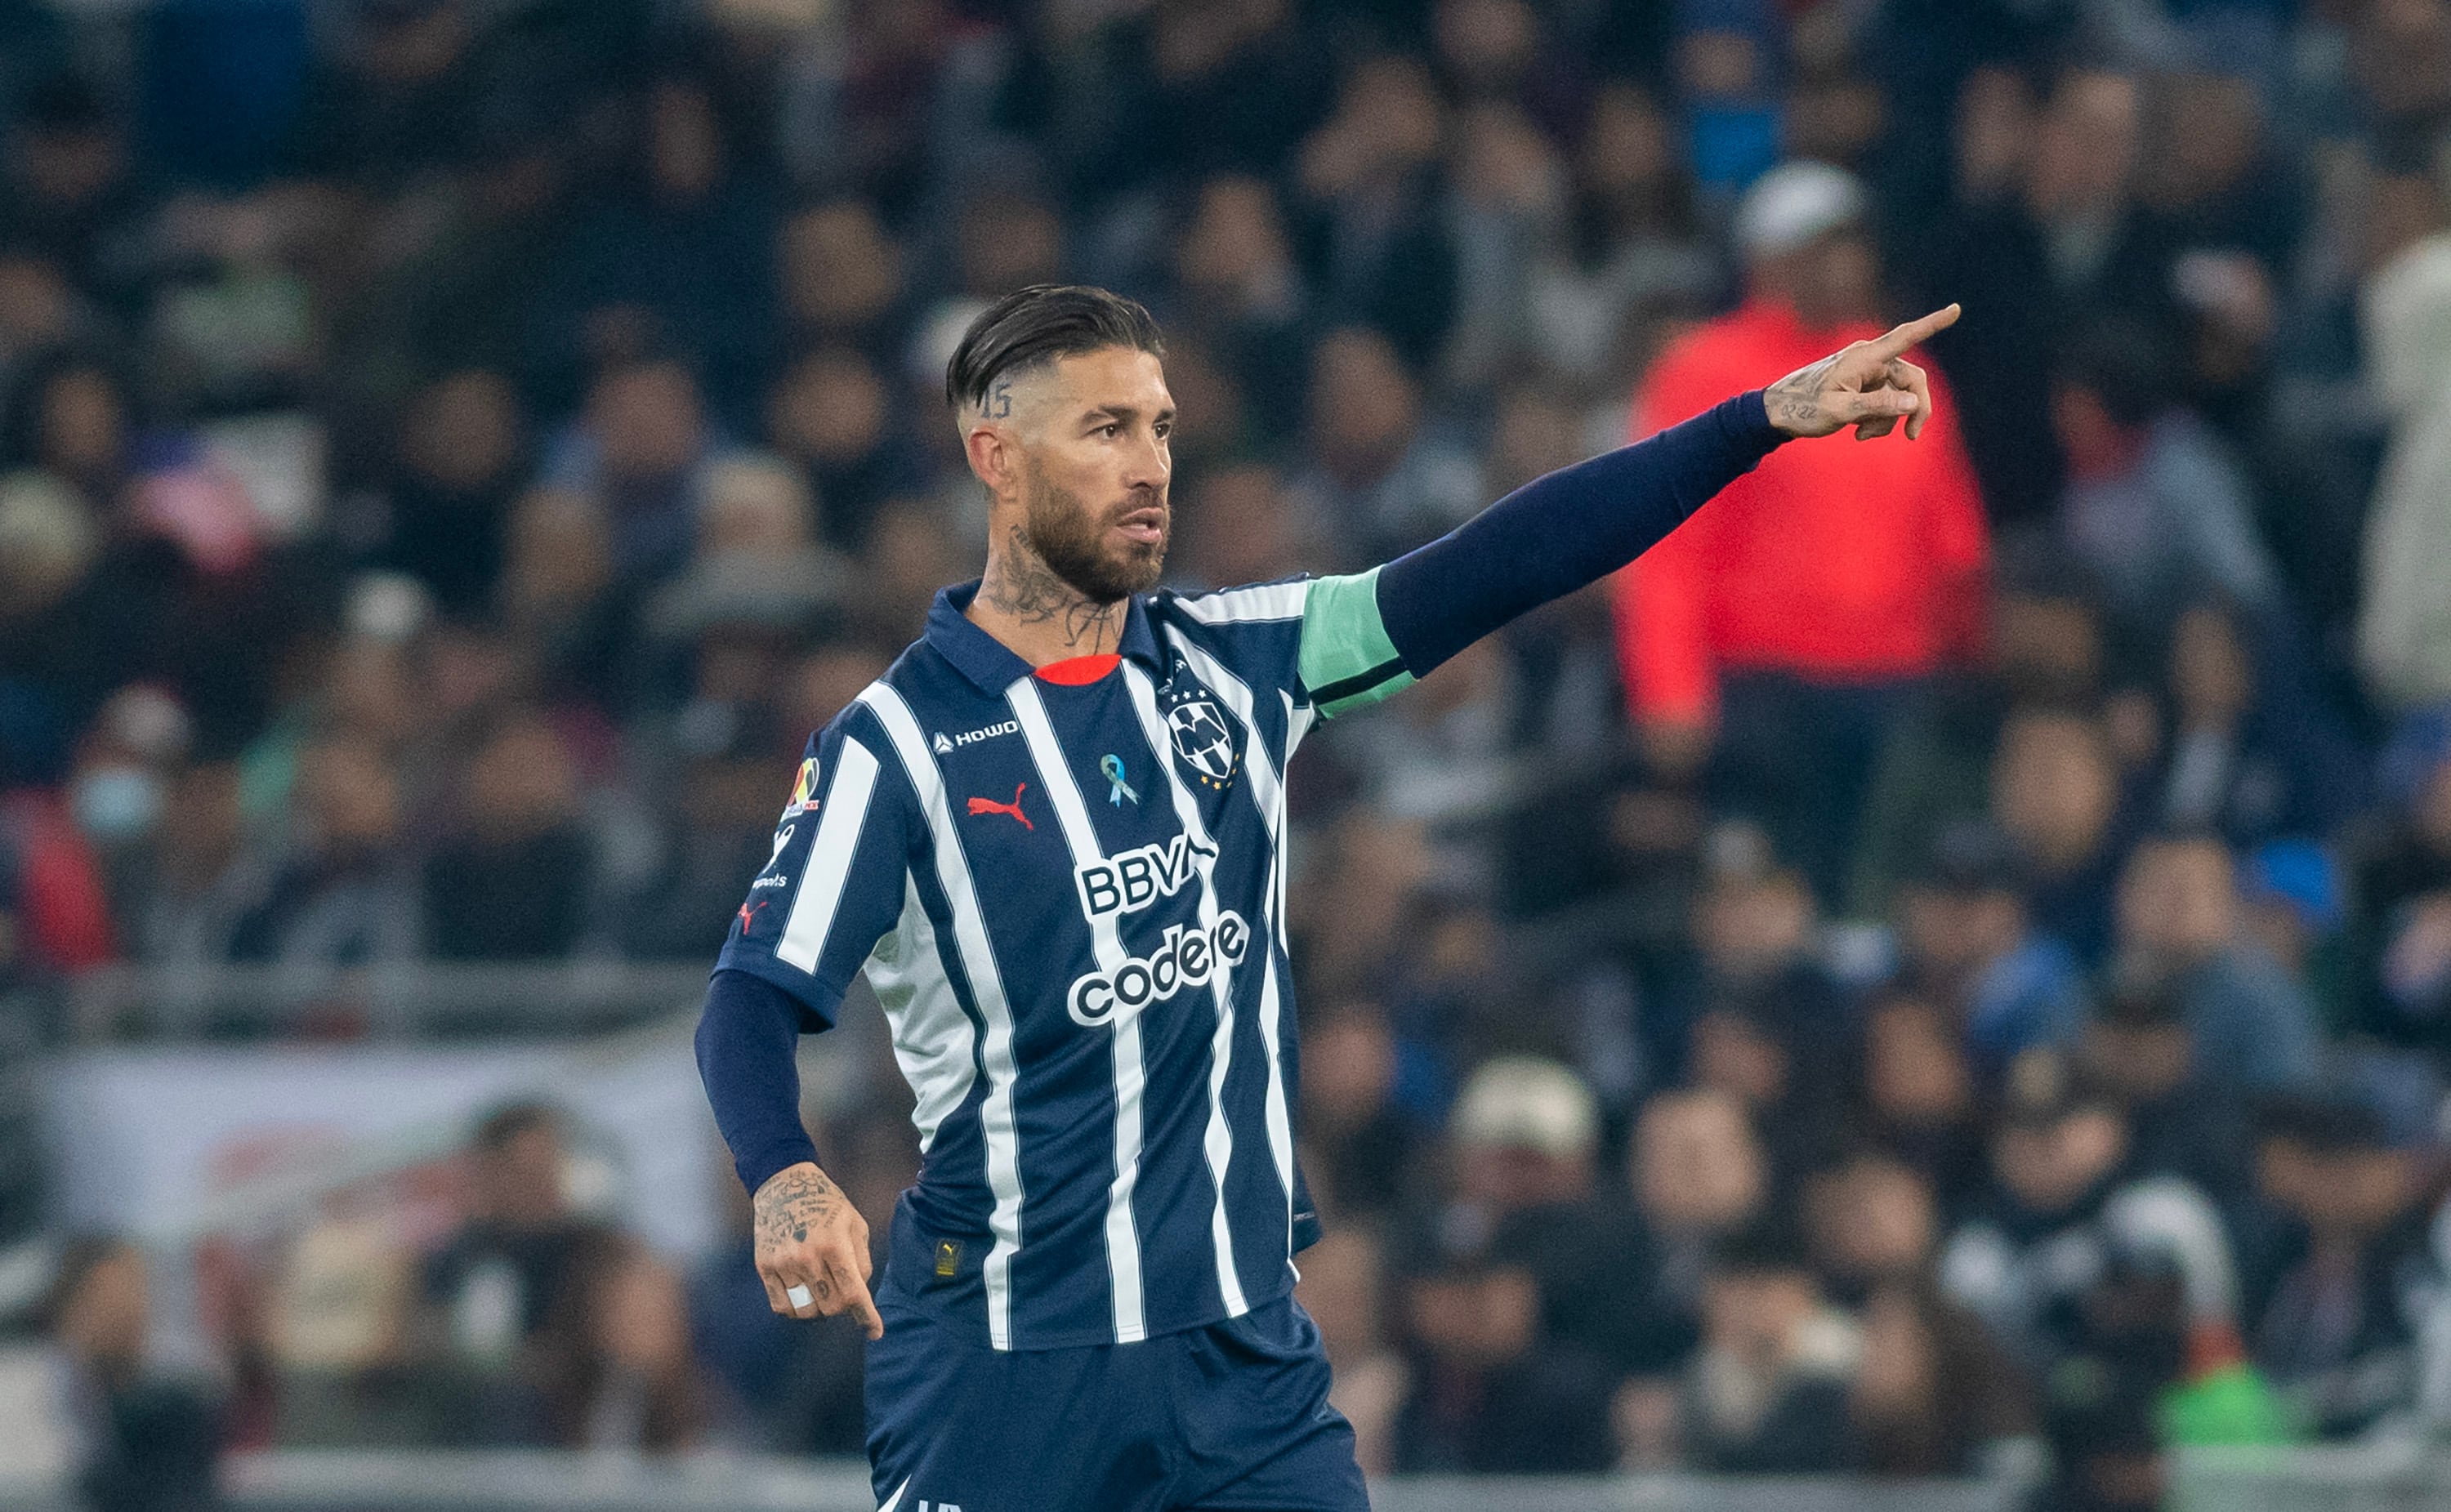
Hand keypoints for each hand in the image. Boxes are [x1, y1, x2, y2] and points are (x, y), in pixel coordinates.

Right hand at [752, 1162, 881, 1338]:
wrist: (784, 1184)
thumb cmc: (827, 1204)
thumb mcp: (855, 1223)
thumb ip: (862, 1260)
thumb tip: (859, 1294)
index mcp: (834, 1244)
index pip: (853, 1292)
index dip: (867, 1317)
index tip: (875, 1332)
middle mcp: (807, 1256)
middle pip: (831, 1307)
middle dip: (843, 1306)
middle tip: (842, 1291)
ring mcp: (783, 1263)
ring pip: (806, 1311)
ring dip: (819, 1309)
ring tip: (822, 1291)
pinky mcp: (765, 1267)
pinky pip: (781, 1306)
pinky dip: (796, 1309)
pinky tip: (803, 1295)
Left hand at [1763, 303, 1960, 440]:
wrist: (1776, 413)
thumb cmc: (1802, 408)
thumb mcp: (1839, 411)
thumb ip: (1877, 406)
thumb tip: (1913, 402)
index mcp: (1864, 357)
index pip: (1905, 336)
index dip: (1933, 323)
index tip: (1957, 308)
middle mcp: (1869, 360)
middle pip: (1912, 378)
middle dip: (1915, 408)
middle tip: (1912, 436)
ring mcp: (1867, 373)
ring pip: (1899, 396)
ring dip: (1889, 420)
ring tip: (1861, 436)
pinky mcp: (1863, 386)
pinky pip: (1885, 403)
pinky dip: (1878, 420)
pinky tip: (1858, 433)